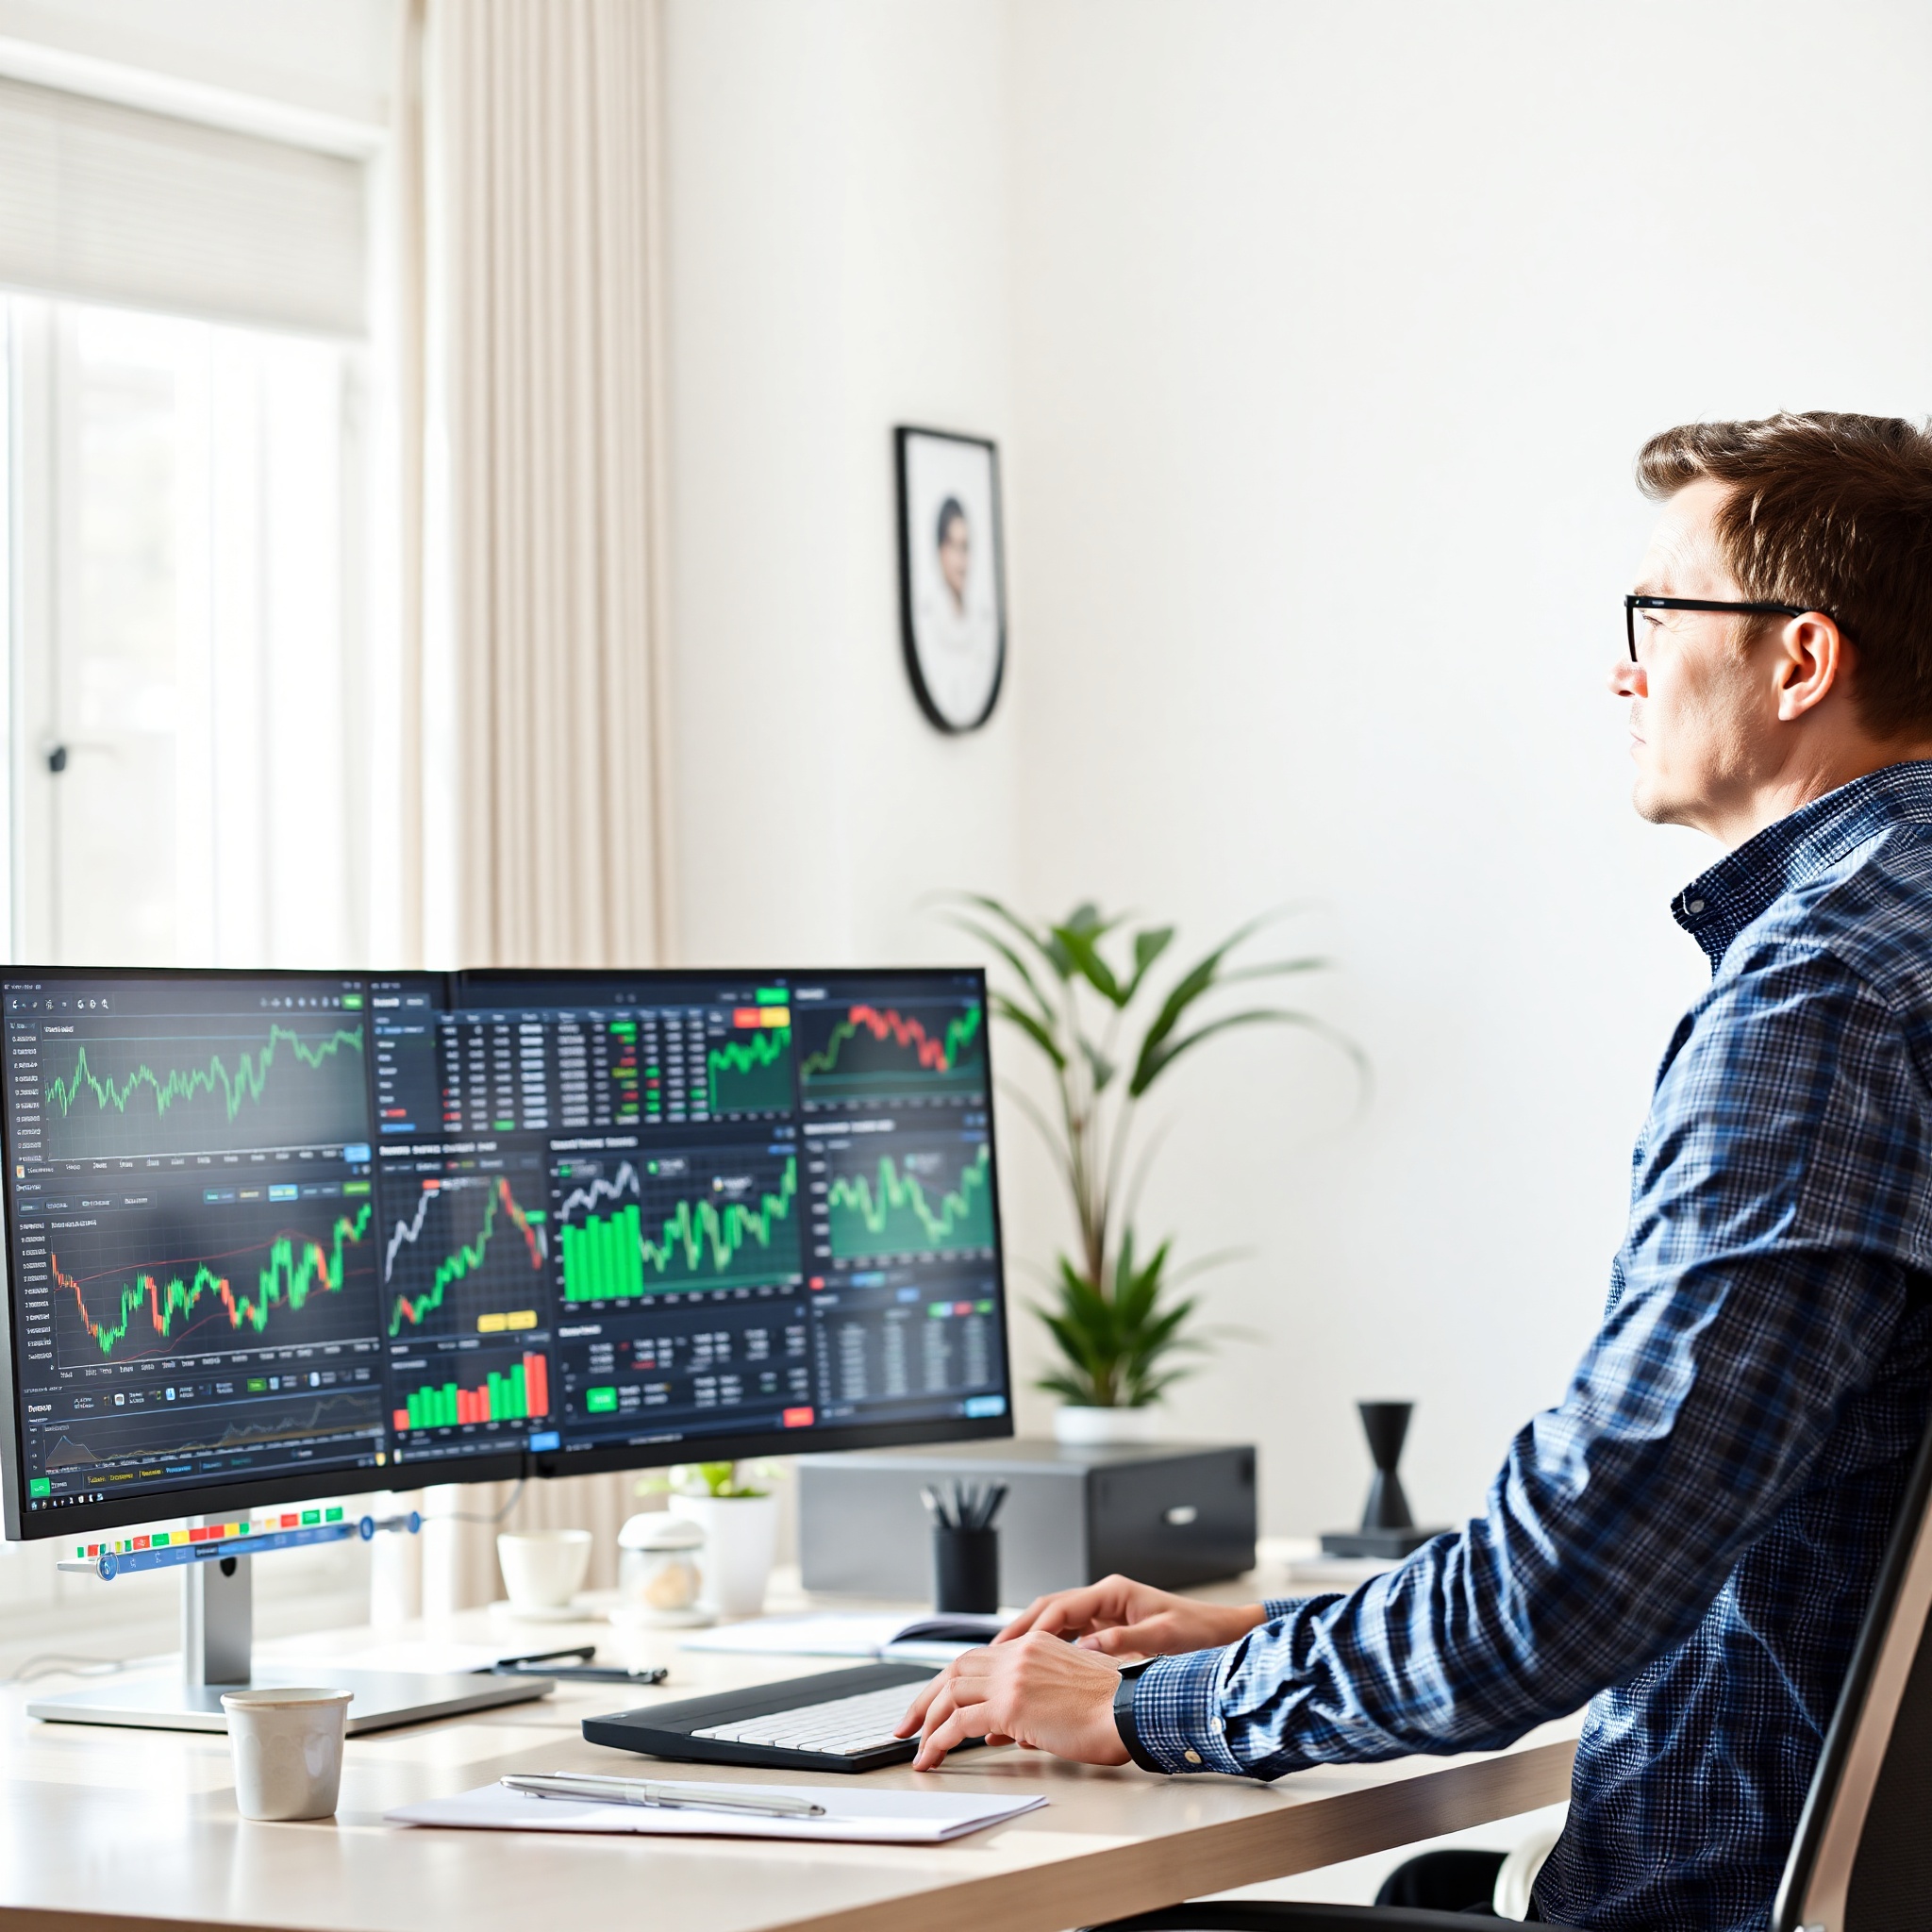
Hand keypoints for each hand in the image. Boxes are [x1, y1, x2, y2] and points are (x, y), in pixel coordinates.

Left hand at [895, 1633, 1131, 1770]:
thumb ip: (1028, 1702)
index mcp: (1032, 1645)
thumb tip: (997, 1729)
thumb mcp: (1065, 1692)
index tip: (933, 1706)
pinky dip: (939, 1740)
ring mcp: (1012, 1677)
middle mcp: (1018, 1654)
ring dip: (928, 1722)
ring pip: (950, 1693)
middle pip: (954, 1670)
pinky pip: (960, 1722)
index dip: (949, 1683)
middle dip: (925, 1700)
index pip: (977, 1659)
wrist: (1132, 1710)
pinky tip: (932, 1758)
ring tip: (917, 1749)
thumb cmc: (1113, 1709)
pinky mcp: (1011, 1704)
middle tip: (907, 1725)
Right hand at [994, 1573, 1266, 1657]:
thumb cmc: (1198, 1633)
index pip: (1060, 1606)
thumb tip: (1087, 1648)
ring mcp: (1103, 1614)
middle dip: (1018, 1633)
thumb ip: (1125, 1642)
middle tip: (990, 1658)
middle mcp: (1103, 1599)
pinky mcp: (1106, 1631)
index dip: (1031, 1628)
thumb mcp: (1163, 1637)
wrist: (1221, 1634)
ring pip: (1053, 1625)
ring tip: (1001, 1667)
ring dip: (1028, 1643)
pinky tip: (1033, 1673)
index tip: (1009, 1650)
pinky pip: (1067, 1638)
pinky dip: (1047, 1652)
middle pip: (1047, 1611)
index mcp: (1112, 1593)